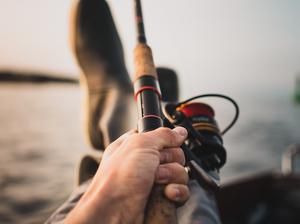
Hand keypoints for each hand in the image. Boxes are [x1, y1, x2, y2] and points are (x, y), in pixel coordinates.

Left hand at [65, 127, 188, 223]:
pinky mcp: (163, 199)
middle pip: (174, 154)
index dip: (164, 140)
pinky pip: (182, 191)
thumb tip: (180, 131)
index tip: (162, 145)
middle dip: (169, 159)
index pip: (160, 137)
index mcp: (135, 147)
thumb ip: (162, 135)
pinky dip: (177, 192)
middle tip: (154, 167)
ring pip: (180, 172)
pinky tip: (167, 194)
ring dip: (172, 176)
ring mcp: (155, 182)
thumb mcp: (139, 145)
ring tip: (155, 182)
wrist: (114, 214)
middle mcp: (145, 164)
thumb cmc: (118, 179)